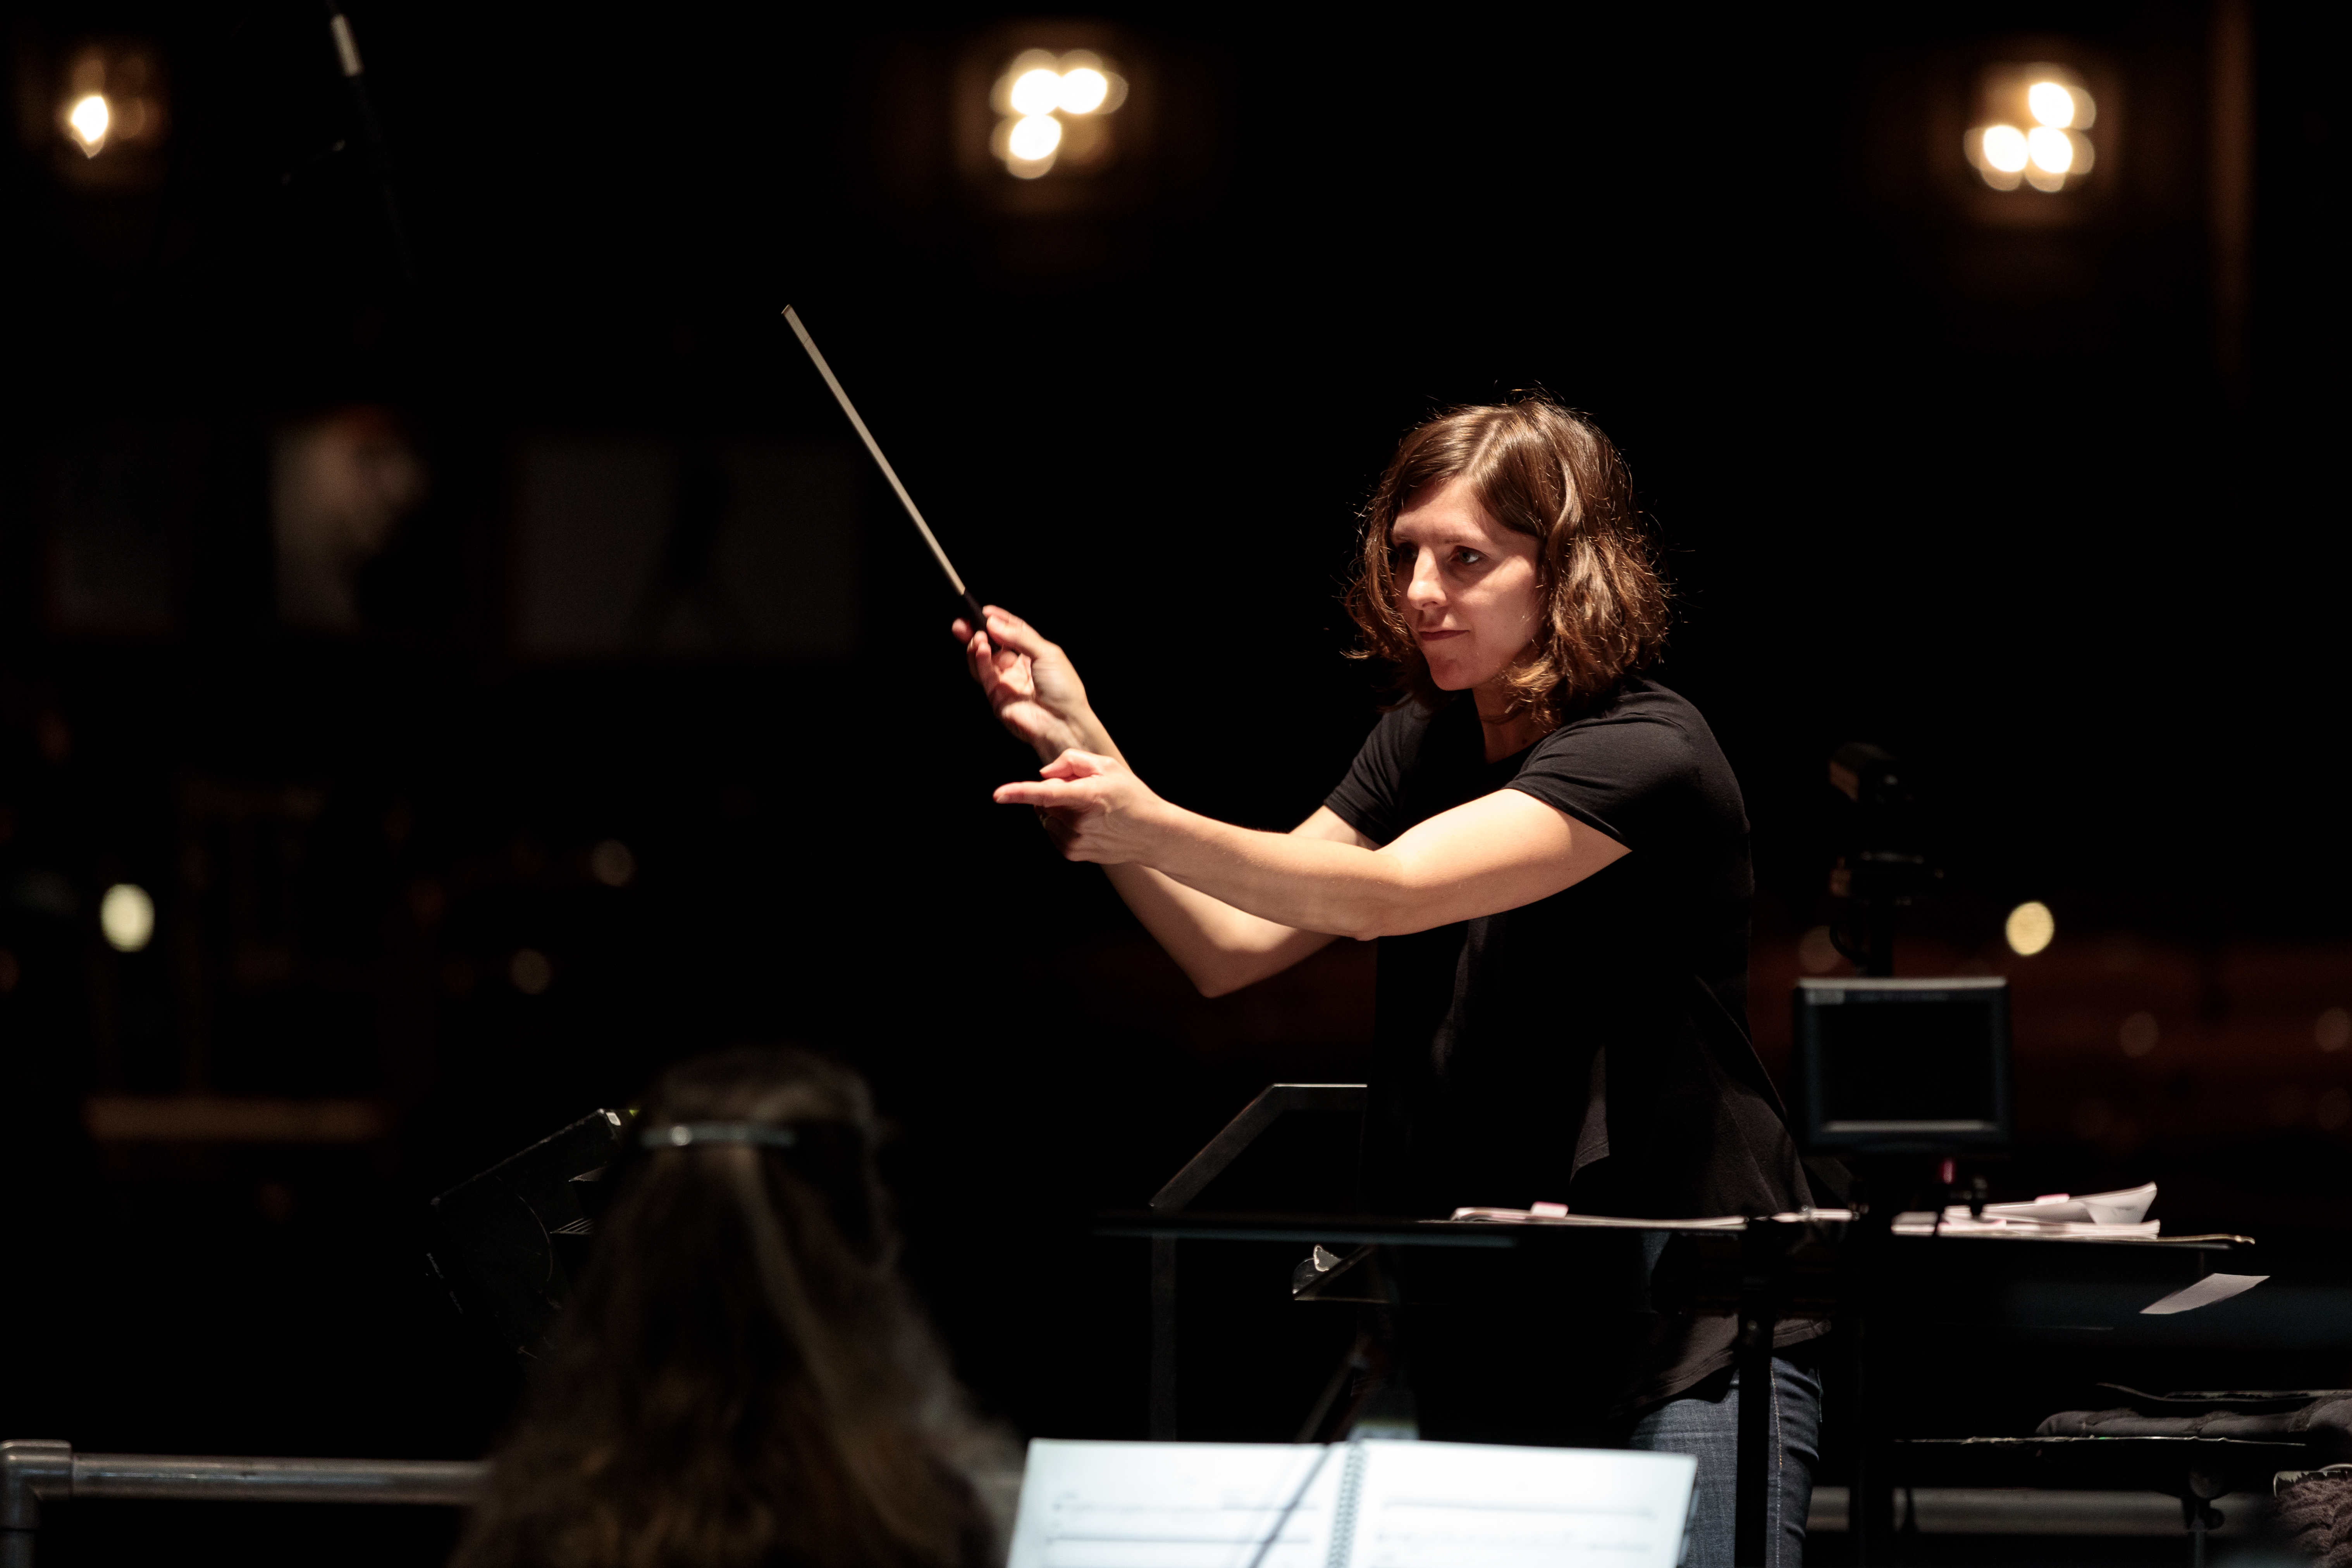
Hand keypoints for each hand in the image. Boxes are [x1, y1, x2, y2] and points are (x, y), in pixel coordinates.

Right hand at [952, 606, 1109, 763]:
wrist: (1063, 722)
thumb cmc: (1063, 689)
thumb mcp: (1046, 653)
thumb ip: (1019, 637)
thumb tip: (993, 623)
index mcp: (1035, 654)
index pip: (1013, 632)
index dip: (999, 620)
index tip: (985, 611)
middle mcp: (1019, 667)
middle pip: (993, 645)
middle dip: (977, 632)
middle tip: (962, 623)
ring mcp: (1006, 682)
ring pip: (984, 659)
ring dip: (977, 645)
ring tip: (977, 636)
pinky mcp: (996, 696)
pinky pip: (984, 674)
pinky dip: (980, 659)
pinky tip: (981, 648)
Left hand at [993, 750, 1171, 864]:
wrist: (1152, 833)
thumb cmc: (1130, 795)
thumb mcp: (1106, 766)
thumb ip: (1070, 761)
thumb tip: (1042, 774)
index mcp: (1088, 797)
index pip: (1046, 794)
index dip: (1019, 792)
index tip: (998, 794)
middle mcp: (1079, 823)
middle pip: (1045, 800)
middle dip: (1055, 791)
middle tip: (1083, 791)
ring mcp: (1075, 841)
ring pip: (1046, 817)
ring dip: (1058, 809)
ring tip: (1088, 809)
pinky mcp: (1073, 853)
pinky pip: (1052, 832)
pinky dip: (1061, 824)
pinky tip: (1086, 823)